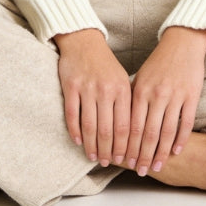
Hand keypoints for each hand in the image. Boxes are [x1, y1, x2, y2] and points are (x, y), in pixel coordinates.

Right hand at [54, 28, 131, 166]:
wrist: (84, 42)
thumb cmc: (106, 65)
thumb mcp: (122, 80)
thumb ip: (127, 104)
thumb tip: (134, 135)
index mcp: (122, 89)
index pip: (126, 126)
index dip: (126, 147)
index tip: (126, 160)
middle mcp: (106, 90)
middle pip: (107, 130)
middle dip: (109, 151)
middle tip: (109, 163)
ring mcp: (87, 88)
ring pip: (89, 126)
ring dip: (92, 146)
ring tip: (94, 157)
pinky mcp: (70, 86)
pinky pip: (72, 115)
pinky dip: (75, 131)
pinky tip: (78, 142)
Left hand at [126, 26, 205, 175]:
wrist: (182, 43)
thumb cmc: (159, 62)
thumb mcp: (141, 78)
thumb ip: (133, 99)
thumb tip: (121, 125)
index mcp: (141, 90)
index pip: (132, 126)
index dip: (129, 146)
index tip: (126, 162)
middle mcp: (157, 94)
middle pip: (148, 133)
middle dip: (143, 155)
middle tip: (141, 171)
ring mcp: (175, 96)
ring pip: (166, 131)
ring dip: (161, 152)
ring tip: (157, 166)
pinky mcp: (192, 95)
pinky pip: (186, 123)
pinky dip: (181, 139)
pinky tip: (176, 151)